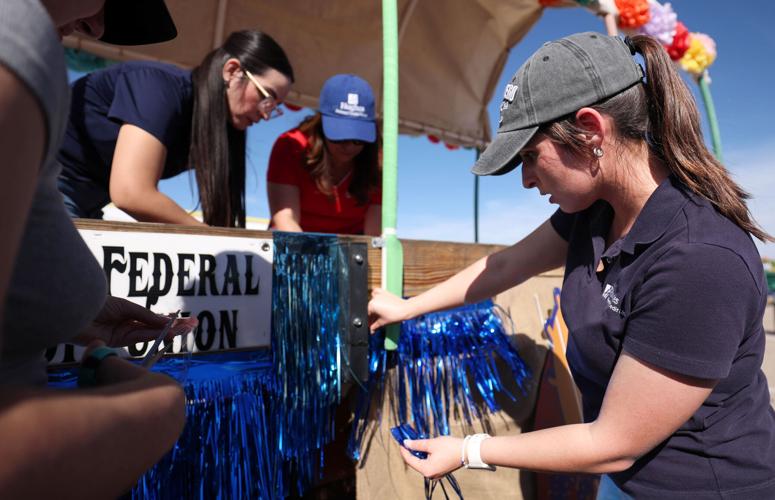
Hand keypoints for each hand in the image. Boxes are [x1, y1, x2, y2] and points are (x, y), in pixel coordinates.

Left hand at [74, 297, 197, 347]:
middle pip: (155, 327)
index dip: (168, 320)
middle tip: (192, 325)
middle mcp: (128, 324)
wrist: (76, 312)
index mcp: (128, 313)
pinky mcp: (118, 342)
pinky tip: (167, 333)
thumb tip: (165, 321)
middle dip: (173, 327)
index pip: (153, 318)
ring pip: (150, 333)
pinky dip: (153, 335)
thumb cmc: (98, 304)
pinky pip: (139, 338)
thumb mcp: (126, 306)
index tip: (185, 319)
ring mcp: (123, 334)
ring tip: (185, 329)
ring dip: (168, 332)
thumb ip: (145, 316)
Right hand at [368, 288, 409, 331]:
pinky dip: (376, 297)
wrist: (405, 309)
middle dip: (372, 316)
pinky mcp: (384, 292)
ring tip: (380, 315)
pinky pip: (376, 293)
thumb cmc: (395, 315)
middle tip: (375, 323)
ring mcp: (378, 294)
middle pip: (369, 309)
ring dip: (374, 308)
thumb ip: (374, 327)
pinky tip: (379, 302)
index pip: (367, 316)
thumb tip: (371, 330)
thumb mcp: (383, 323)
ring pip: (372, 302)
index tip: (371, 326)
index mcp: (371, 306)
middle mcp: (373, 298)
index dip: (369, 322)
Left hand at [399, 436, 463, 478]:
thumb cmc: (450, 447)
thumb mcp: (431, 444)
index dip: (404, 450)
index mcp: (427, 470)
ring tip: (415, 442)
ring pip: (422, 463)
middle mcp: (430, 475)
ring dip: (418, 453)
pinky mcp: (440, 470)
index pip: (410, 460)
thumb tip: (405, 443)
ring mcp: (435, 474)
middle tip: (407, 440)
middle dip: (411, 451)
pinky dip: (425, 456)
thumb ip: (417, 444)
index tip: (401, 441)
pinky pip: (428, 463)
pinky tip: (424, 447)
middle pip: (415, 462)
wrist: (467, 451)